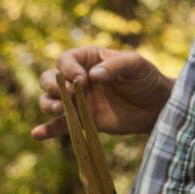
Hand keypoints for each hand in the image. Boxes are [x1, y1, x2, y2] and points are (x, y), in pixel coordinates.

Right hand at [34, 47, 170, 141]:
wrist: (157, 107)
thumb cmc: (147, 79)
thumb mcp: (136, 65)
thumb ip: (115, 66)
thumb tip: (93, 75)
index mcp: (88, 59)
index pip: (65, 60)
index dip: (68, 69)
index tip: (82, 79)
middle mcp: (77, 79)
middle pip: (49, 79)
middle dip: (53, 86)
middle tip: (69, 94)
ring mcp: (78, 101)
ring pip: (50, 101)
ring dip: (50, 105)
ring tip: (61, 110)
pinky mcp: (82, 121)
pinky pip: (59, 126)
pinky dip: (47, 130)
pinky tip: (37, 134)